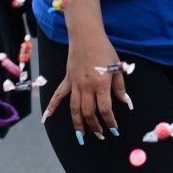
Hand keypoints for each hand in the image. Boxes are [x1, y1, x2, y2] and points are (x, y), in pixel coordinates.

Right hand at [44, 26, 131, 141]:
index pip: (105, 109)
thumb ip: (120, 87)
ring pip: (74, 109)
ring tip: (82, 135)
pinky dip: (52, 107)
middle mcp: (87, 87)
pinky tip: (47, 117)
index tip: (114, 130)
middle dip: (95, 127)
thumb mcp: (117, 67)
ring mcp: (75, 84)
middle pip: (89, 113)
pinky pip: (58, 95)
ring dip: (78, 124)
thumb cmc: (104, 50)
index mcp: (101, 84)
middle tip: (101, 135)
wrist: (86, 36)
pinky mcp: (67, 80)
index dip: (110, 122)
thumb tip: (125, 102)